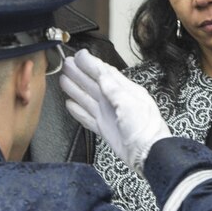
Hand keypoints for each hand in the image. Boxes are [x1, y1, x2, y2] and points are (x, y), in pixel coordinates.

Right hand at [59, 49, 169, 171]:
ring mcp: (109, 115)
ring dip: (75, 88)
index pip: (105, 73)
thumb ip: (113, 88)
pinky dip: (77, 111)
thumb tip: (101, 74)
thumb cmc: (145, 129)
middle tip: (66, 64)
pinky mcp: (105, 129)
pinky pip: (87, 117)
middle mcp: (117, 101)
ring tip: (63, 79)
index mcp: (126, 91)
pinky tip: (69, 104)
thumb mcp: (129, 103)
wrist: (148, 154)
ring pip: (88, 98)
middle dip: (80, 73)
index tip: (78, 56)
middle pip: (94, 84)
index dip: (91, 64)